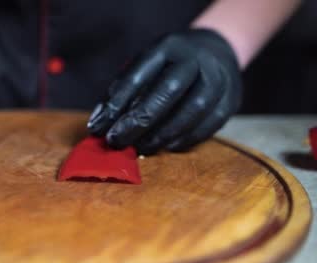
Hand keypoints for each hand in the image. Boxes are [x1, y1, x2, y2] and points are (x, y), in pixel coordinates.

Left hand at [87, 29, 241, 154]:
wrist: (216, 53)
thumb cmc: (167, 67)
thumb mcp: (143, 68)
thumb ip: (121, 93)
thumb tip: (99, 126)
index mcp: (167, 47)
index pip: (138, 74)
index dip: (116, 103)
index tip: (98, 127)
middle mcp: (195, 59)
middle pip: (168, 90)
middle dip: (139, 120)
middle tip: (117, 141)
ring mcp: (218, 78)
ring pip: (193, 109)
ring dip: (163, 134)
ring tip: (141, 148)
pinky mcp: (231, 100)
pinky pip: (209, 125)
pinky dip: (185, 140)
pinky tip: (167, 147)